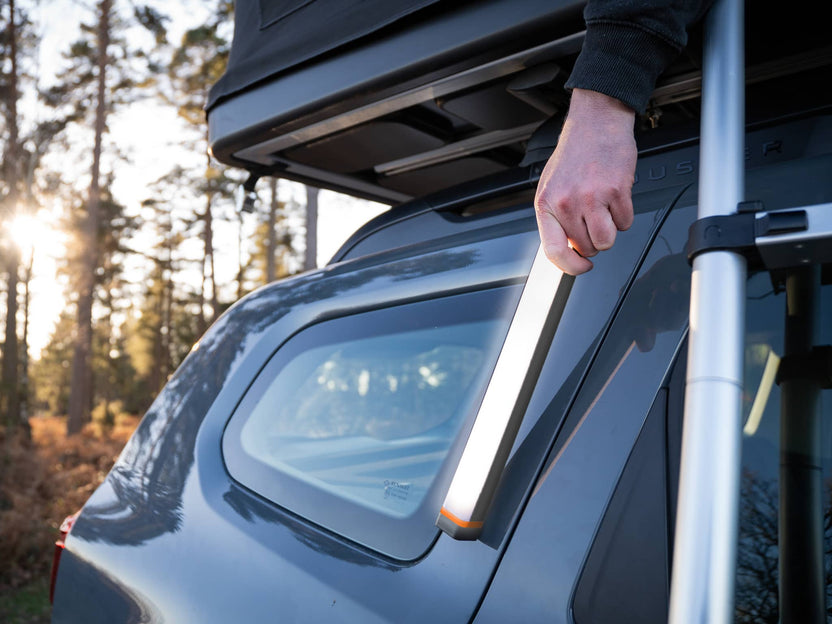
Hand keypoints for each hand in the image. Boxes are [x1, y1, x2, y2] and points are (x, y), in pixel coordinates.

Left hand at [534, 89, 636, 274]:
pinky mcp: (616, 191)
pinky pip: (626, 222)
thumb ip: (556, 219)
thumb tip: (568, 249)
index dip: (570, 267)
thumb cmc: (574, 154)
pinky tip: (615, 196)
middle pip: (587, 248)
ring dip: (610, 231)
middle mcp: (566, 203)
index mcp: (546, 204)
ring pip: (607, 241)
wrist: (596, 123)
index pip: (553, 251)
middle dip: (593, 239)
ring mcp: (591, 197)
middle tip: (594, 218)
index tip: (581, 266)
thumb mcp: (551, 188)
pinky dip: (624, 214)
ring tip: (604, 211)